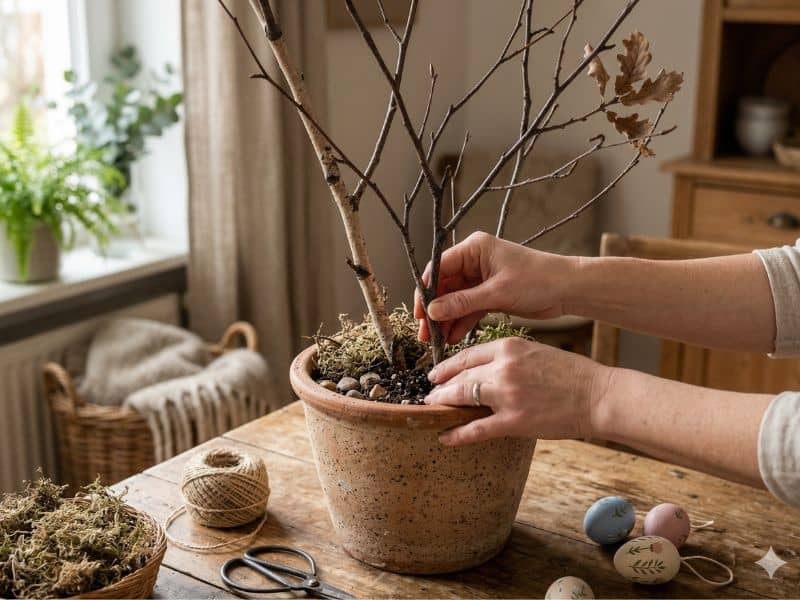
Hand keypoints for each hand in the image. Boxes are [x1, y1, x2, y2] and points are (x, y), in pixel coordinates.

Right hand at [413, 232, 575, 342]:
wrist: (567, 290)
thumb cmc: (538, 280)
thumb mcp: (496, 292)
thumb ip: (462, 302)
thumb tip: (433, 311)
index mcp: (474, 248)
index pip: (439, 268)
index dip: (426, 291)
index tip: (419, 313)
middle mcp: (475, 261)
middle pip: (444, 286)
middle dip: (434, 310)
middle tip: (425, 333)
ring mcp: (481, 278)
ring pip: (454, 300)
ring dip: (446, 320)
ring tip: (437, 341)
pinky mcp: (489, 294)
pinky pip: (468, 309)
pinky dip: (461, 323)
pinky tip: (453, 338)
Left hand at [424, 337, 608, 444]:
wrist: (597, 396)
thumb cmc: (571, 374)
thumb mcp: (535, 352)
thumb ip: (508, 358)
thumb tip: (484, 369)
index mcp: (509, 347)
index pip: (467, 355)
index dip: (448, 366)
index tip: (437, 373)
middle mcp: (503, 368)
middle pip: (460, 375)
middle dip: (441, 385)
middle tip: (431, 393)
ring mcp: (506, 395)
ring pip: (461, 397)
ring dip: (442, 404)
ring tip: (432, 408)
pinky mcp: (513, 421)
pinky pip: (476, 429)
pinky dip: (456, 434)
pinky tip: (444, 437)